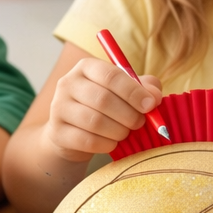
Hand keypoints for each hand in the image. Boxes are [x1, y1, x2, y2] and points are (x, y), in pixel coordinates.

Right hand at [43, 57, 161, 161]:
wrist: (75, 134)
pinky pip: (87, 141)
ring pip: (95, 122)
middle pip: (103, 99)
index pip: (111, 75)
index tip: (150, 105)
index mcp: (87, 67)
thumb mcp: (127, 93)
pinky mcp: (57, 132)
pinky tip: (112, 143)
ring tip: (125, 133)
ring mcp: (58, 107)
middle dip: (128, 115)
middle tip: (139, 123)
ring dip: (118, 131)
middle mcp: (68, 83)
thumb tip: (154, 97)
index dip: (133, 91)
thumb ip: (145, 89)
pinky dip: (106, 145)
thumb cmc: (107, 108)